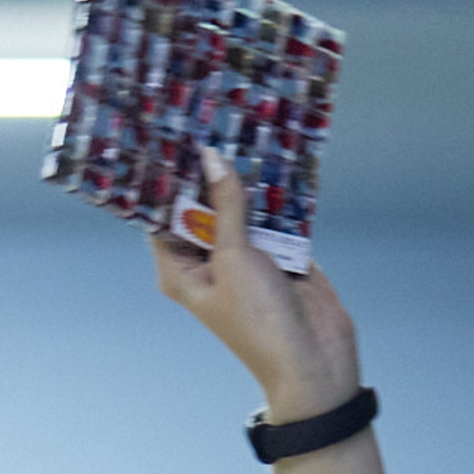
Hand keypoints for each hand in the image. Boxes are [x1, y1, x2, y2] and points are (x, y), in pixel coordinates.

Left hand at [153, 148, 360, 420]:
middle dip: (207, 170)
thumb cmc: (260, 318)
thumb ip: (224, 206)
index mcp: (180, 270)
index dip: (162, 181)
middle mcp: (207, 260)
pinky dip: (276, 189)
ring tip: (241, 121)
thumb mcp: (235, 257)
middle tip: (205, 116)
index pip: (161, 218)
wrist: (312, 356)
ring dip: (244, 174)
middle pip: (200, 205)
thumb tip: (211, 158)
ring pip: (238, 204)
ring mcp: (243, 255)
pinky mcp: (276, 251)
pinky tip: (277, 150)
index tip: (163, 137)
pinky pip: (272, 212)